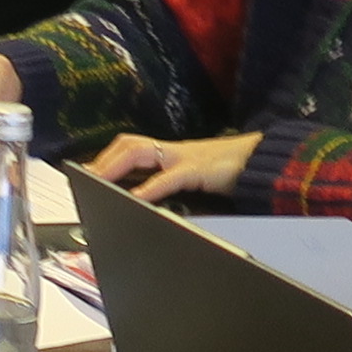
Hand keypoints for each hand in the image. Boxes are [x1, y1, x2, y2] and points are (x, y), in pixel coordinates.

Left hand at [89, 130, 254, 201]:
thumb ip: (175, 191)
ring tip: (98, 180)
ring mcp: (185, 157)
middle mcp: (175, 152)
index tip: (86, 172)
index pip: (133, 148)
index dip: (107, 157)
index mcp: (173, 155)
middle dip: (104, 159)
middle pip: (129, 144)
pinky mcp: (199, 169)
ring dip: (115, 166)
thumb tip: (151, 207)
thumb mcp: (198, 183)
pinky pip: (167, 177)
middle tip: (83, 176)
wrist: (268, 163)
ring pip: (140, 151)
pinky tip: (135, 198)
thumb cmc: (234, 174)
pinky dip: (148, 188)